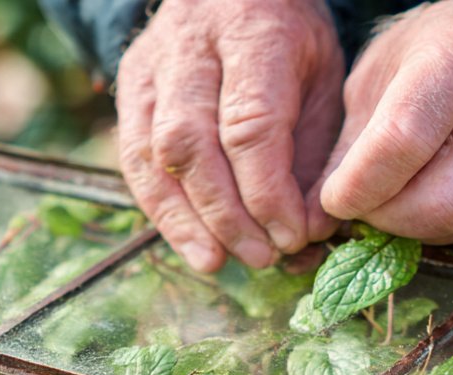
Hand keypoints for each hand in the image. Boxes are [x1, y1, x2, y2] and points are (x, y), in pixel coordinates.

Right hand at [115, 0, 344, 271]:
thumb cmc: (290, 40)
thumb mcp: (323, 79)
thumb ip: (315, 154)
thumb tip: (307, 235)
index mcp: (254, 35)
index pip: (250, 126)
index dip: (267, 193)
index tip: (292, 237)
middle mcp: (191, 48)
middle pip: (193, 144)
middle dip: (226, 214)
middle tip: (261, 257)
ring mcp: (151, 67)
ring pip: (153, 154)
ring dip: (185, 220)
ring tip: (218, 262)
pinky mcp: (129, 89)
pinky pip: (133, 158)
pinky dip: (161, 208)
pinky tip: (190, 242)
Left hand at [310, 0, 452, 245]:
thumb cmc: (439, 55)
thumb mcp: (379, 74)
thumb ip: (347, 146)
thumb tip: (316, 223)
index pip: (403, 140)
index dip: (358, 183)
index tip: (334, 197)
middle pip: (444, 204)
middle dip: (388, 220)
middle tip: (365, 207)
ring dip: (415, 227)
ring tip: (401, 194)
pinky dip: (448, 230)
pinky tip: (439, 194)